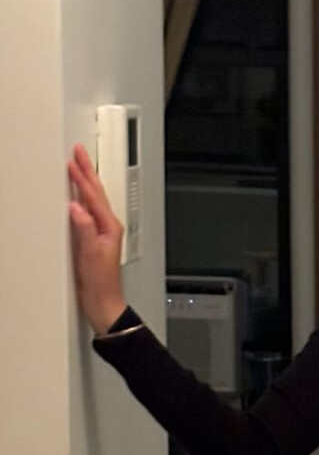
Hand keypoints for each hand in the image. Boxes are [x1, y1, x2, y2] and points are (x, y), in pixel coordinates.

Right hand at [67, 143, 126, 333]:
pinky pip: (86, 211)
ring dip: (85, 181)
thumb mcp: (91, 253)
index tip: (73, 161)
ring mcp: (100, 232)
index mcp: (110, 227)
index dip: (82, 177)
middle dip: (87, 171)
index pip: (93, 196)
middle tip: (78, 153)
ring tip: (78, 166)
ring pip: (92, 199)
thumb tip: (77, 207)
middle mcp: (107, 227)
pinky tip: (75, 195)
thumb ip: (85, 228)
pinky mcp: (92, 238)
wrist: (103, 301)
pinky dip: (80, 198)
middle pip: (95, 192)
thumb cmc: (101, 283)